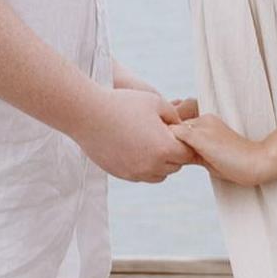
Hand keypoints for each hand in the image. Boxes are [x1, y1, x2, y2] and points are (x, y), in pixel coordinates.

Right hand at [82, 79, 198, 185]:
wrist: (88, 114)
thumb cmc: (122, 104)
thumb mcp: (156, 102)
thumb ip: (174, 116)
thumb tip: (180, 127)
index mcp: (164, 148)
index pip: (188, 154)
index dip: (186, 142)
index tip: (177, 132)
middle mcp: (151, 165)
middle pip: (175, 166)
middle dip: (174, 152)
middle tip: (163, 135)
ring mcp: (135, 172)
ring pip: (159, 175)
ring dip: (160, 163)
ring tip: (150, 143)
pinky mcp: (121, 174)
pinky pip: (141, 176)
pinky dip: (143, 166)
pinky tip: (135, 148)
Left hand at [172, 106, 276, 190]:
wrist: (256, 163)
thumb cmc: (235, 164)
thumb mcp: (209, 155)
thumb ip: (192, 151)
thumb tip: (174, 156)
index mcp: (207, 120)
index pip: (180, 124)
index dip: (171, 137)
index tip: (166, 147)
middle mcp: (204, 118)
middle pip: (174, 124)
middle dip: (166, 137)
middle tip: (161, 152)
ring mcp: (202, 126)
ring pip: (172, 128)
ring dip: (166, 141)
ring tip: (164, 155)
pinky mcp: (200, 136)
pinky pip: (174, 133)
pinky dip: (168, 143)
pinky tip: (169, 156)